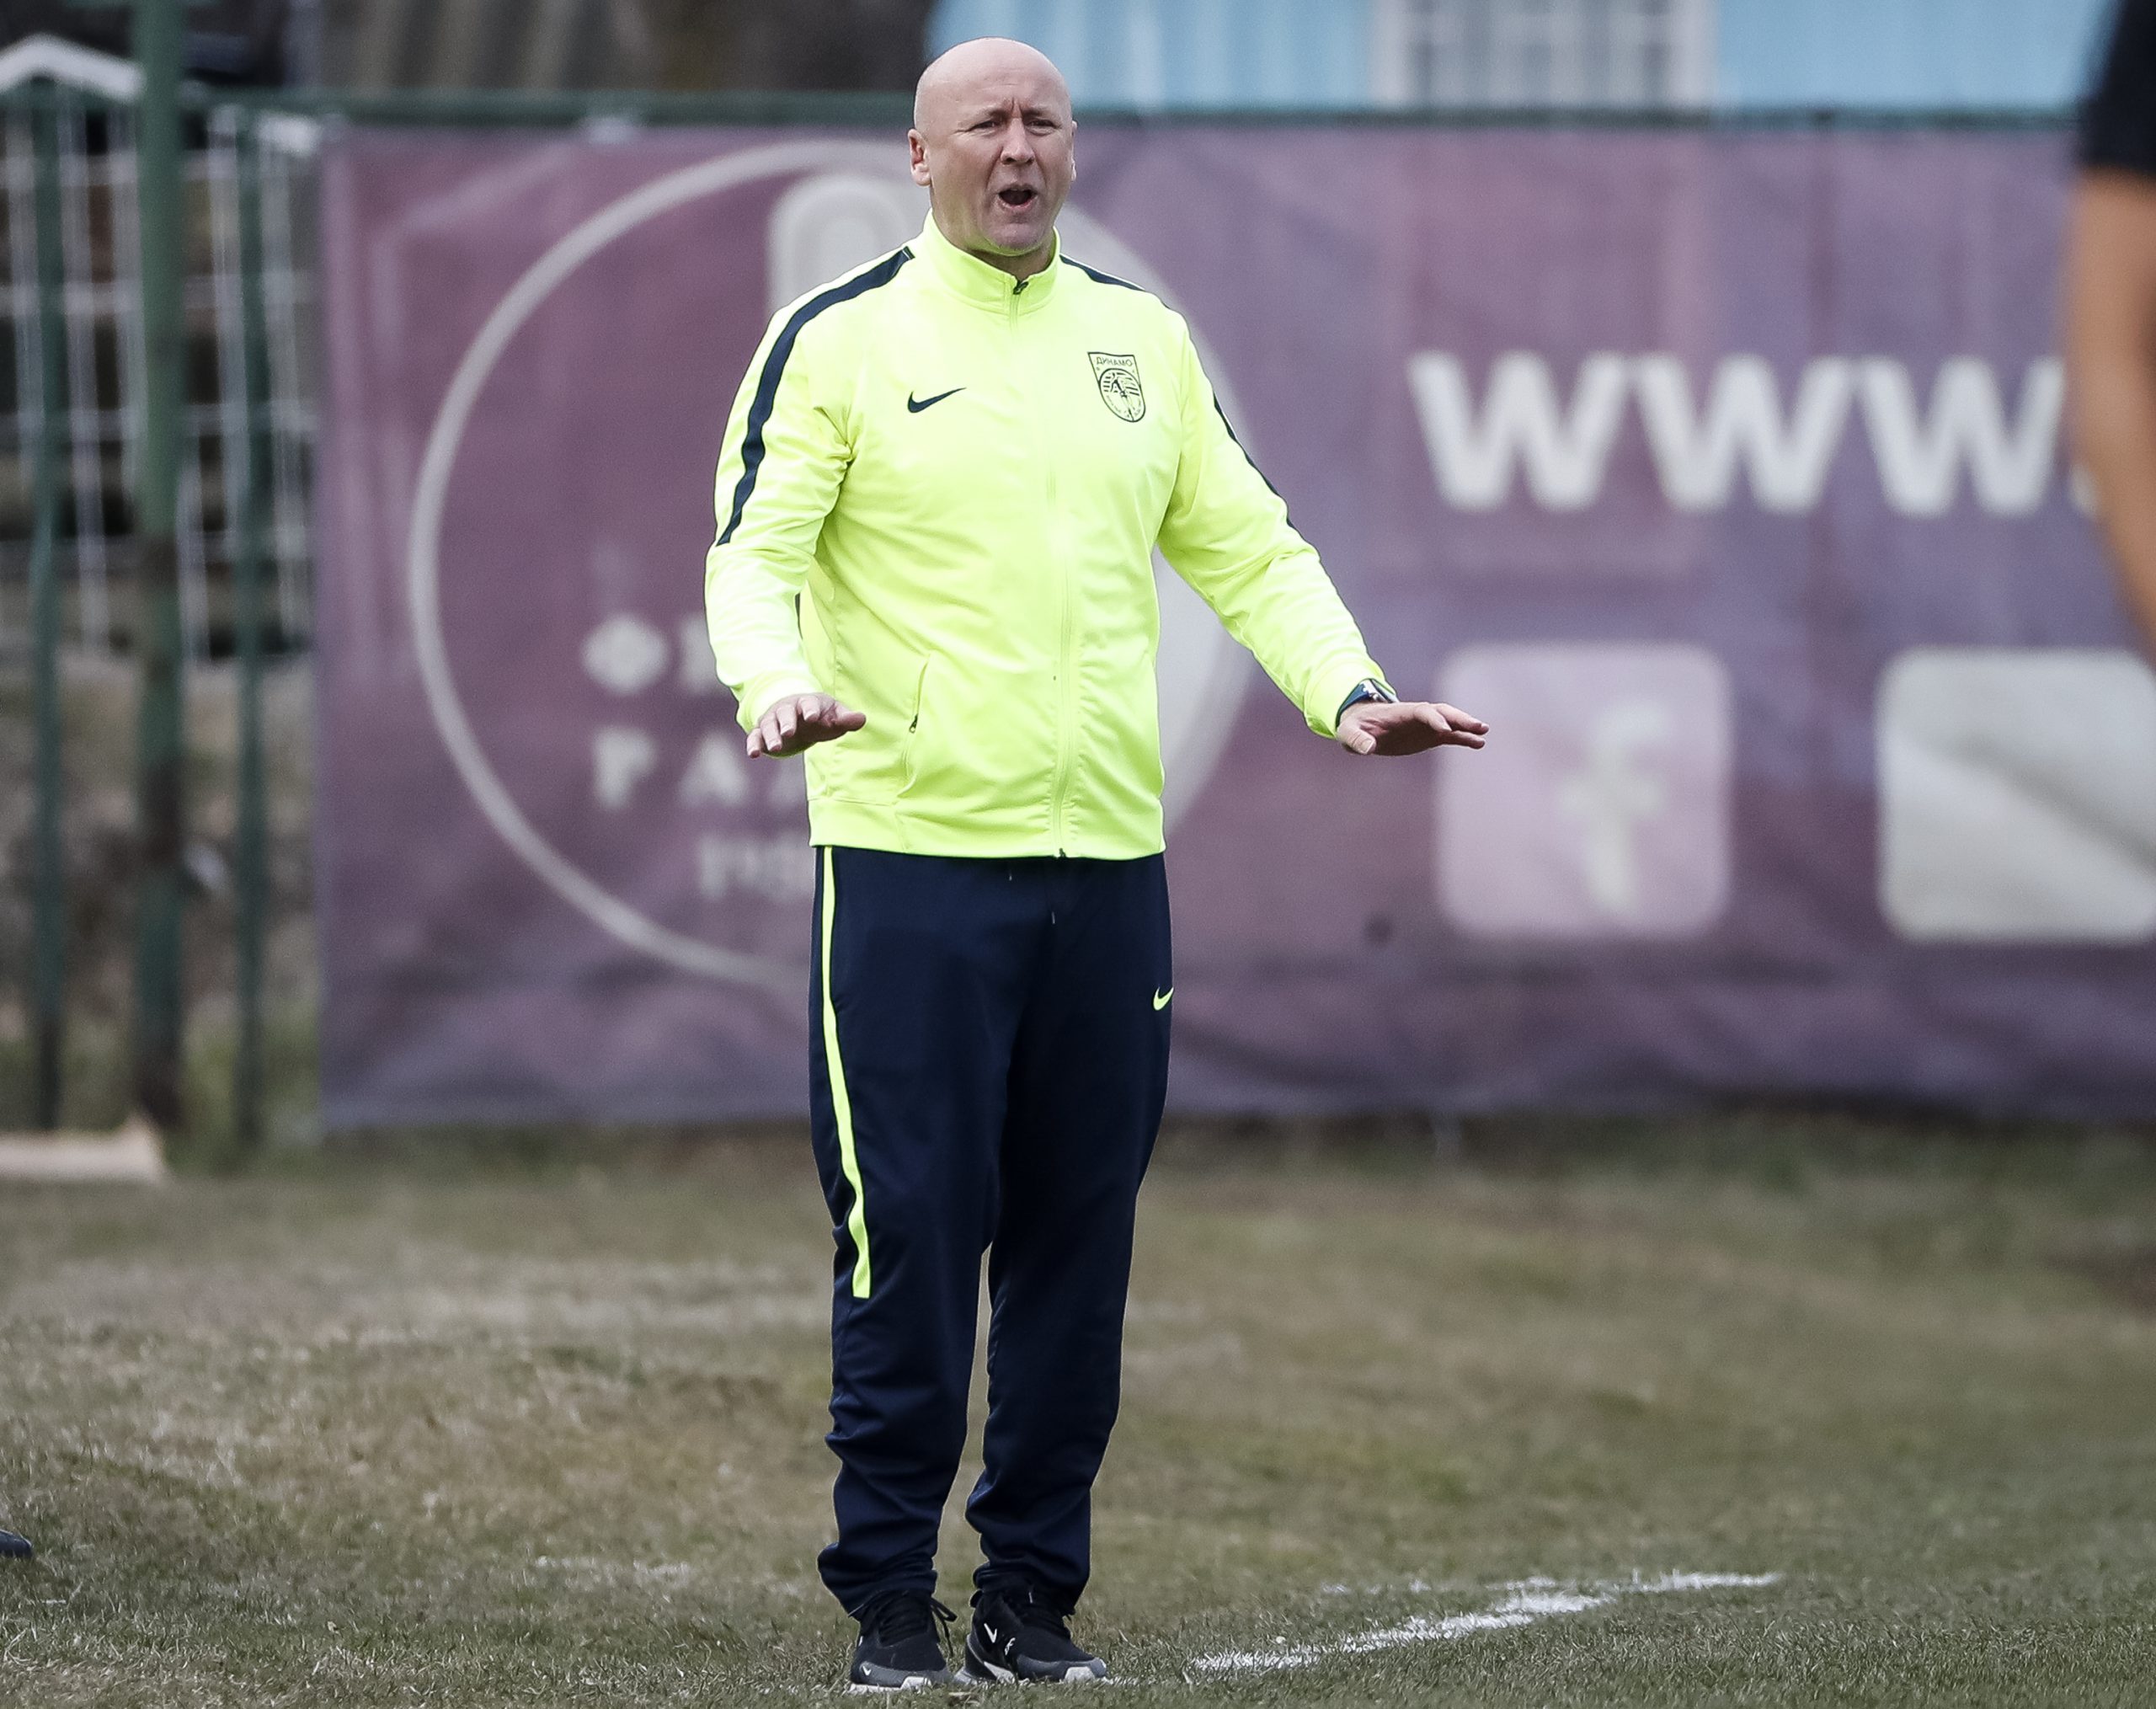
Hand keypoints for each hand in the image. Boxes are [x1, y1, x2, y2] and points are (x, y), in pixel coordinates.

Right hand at [746, 693, 866, 758]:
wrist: (799, 716)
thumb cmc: (821, 716)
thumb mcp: (835, 716)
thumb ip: (847, 719)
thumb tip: (861, 719)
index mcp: (807, 703)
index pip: (809, 704)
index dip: (811, 709)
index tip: (812, 717)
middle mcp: (787, 709)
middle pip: (785, 713)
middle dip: (787, 722)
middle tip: (789, 733)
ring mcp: (773, 719)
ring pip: (769, 725)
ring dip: (771, 735)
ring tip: (775, 748)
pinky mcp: (763, 731)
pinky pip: (756, 736)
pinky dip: (753, 744)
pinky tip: (754, 754)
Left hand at [1337, 699, 1487, 756]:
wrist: (1362, 726)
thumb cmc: (1355, 727)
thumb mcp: (1350, 733)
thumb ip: (1358, 739)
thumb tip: (1366, 749)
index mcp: (1400, 712)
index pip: (1422, 711)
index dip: (1434, 719)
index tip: (1445, 729)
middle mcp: (1417, 716)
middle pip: (1442, 712)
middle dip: (1459, 718)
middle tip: (1477, 726)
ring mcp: (1425, 725)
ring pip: (1450, 723)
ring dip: (1466, 727)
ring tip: (1483, 733)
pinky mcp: (1429, 736)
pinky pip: (1450, 735)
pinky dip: (1463, 739)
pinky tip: (1479, 744)